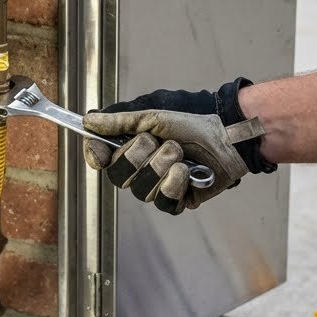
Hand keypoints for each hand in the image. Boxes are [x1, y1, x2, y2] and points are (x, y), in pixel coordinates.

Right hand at [82, 80, 272, 214]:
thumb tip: (89, 121)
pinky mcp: (178, 200)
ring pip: (142, 190)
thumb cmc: (192, 120)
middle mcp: (141, 168)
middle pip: (119, 176)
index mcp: (131, 146)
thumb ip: (120, 122)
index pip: (101, 159)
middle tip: (158, 141)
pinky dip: (175, 183)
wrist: (227, 134)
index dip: (97, 157)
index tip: (100, 154)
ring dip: (162, 166)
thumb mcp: (153, 115)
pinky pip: (164, 201)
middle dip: (139, 156)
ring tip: (180, 153)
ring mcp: (158, 186)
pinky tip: (187, 171)